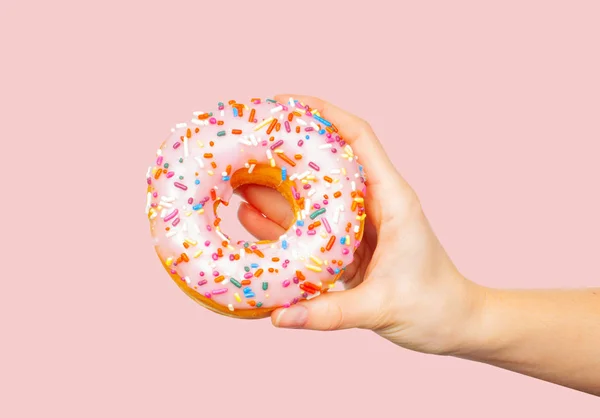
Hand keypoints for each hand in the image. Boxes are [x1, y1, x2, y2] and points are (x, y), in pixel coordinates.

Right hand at [236, 94, 482, 354]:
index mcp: (392, 200)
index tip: (285, 104)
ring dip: (276, 186)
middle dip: (285, 151)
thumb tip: (279, 317)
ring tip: (235, 181)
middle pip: (325, 163)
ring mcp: (358, 224)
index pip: (358, 138)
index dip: (324, 114)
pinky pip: (309, 225)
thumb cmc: (433, 307)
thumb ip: (329, 312)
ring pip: (312, 194)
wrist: (455, 324)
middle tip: (245, 146)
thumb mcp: (381, 307)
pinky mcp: (347, 245)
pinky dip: (282, 220)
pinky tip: (250, 217)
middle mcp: (374, 204)